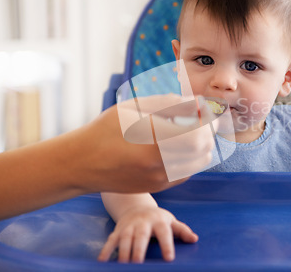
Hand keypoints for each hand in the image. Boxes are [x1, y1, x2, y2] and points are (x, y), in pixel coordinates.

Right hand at [79, 94, 216, 193]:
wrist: (82, 163)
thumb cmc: (107, 129)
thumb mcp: (134, 107)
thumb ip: (169, 103)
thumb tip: (197, 103)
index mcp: (152, 138)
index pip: (198, 135)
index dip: (208, 121)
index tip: (204, 110)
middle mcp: (158, 162)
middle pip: (204, 150)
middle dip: (207, 132)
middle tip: (199, 120)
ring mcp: (159, 178)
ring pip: (199, 163)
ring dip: (201, 146)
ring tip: (186, 132)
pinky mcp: (158, 187)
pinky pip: (186, 172)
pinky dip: (189, 158)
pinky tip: (175, 147)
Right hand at [97, 206, 197, 262]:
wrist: (137, 206)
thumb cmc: (158, 218)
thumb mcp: (171, 221)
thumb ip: (182, 230)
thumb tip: (194, 239)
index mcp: (159, 221)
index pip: (164, 232)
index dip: (167, 244)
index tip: (169, 258)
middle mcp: (143, 222)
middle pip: (141, 236)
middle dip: (139, 249)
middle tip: (138, 264)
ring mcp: (129, 226)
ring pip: (125, 238)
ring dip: (123, 252)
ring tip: (122, 265)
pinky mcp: (118, 230)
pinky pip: (111, 240)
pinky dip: (106, 250)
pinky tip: (102, 261)